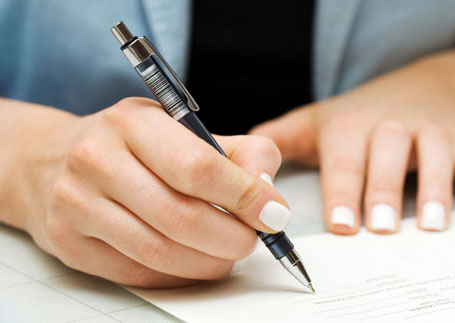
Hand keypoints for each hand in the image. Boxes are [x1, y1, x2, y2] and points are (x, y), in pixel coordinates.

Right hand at [22, 97, 288, 286]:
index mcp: (133, 123)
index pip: (198, 167)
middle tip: (253, 240)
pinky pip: (138, 273)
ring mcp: (76, 205)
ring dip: (209, 262)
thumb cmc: (131, 146)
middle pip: (182, 218)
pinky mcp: (70, 244)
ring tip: (227, 253)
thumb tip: (268, 195)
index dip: (244, 196)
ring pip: (160, 252)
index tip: (274, 214)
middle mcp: (97, 160)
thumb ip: (239, 153)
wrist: (49, 161)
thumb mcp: (183, 128)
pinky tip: (193, 261)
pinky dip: (179, 275)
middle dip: (233, 238)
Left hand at [251, 59, 454, 233]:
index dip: (342, 192)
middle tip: (381, 229)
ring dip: (437, 189)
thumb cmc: (358, 114)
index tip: (341, 226)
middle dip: (385, 191)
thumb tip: (242, 164)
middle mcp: (391, 125)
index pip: (345, 159)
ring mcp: (430, 131)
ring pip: (436, 156)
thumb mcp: (315, 120)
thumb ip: (278, 139)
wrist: (417, 88)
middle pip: (389, 155)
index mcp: (351, 125)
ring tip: (432, 226)